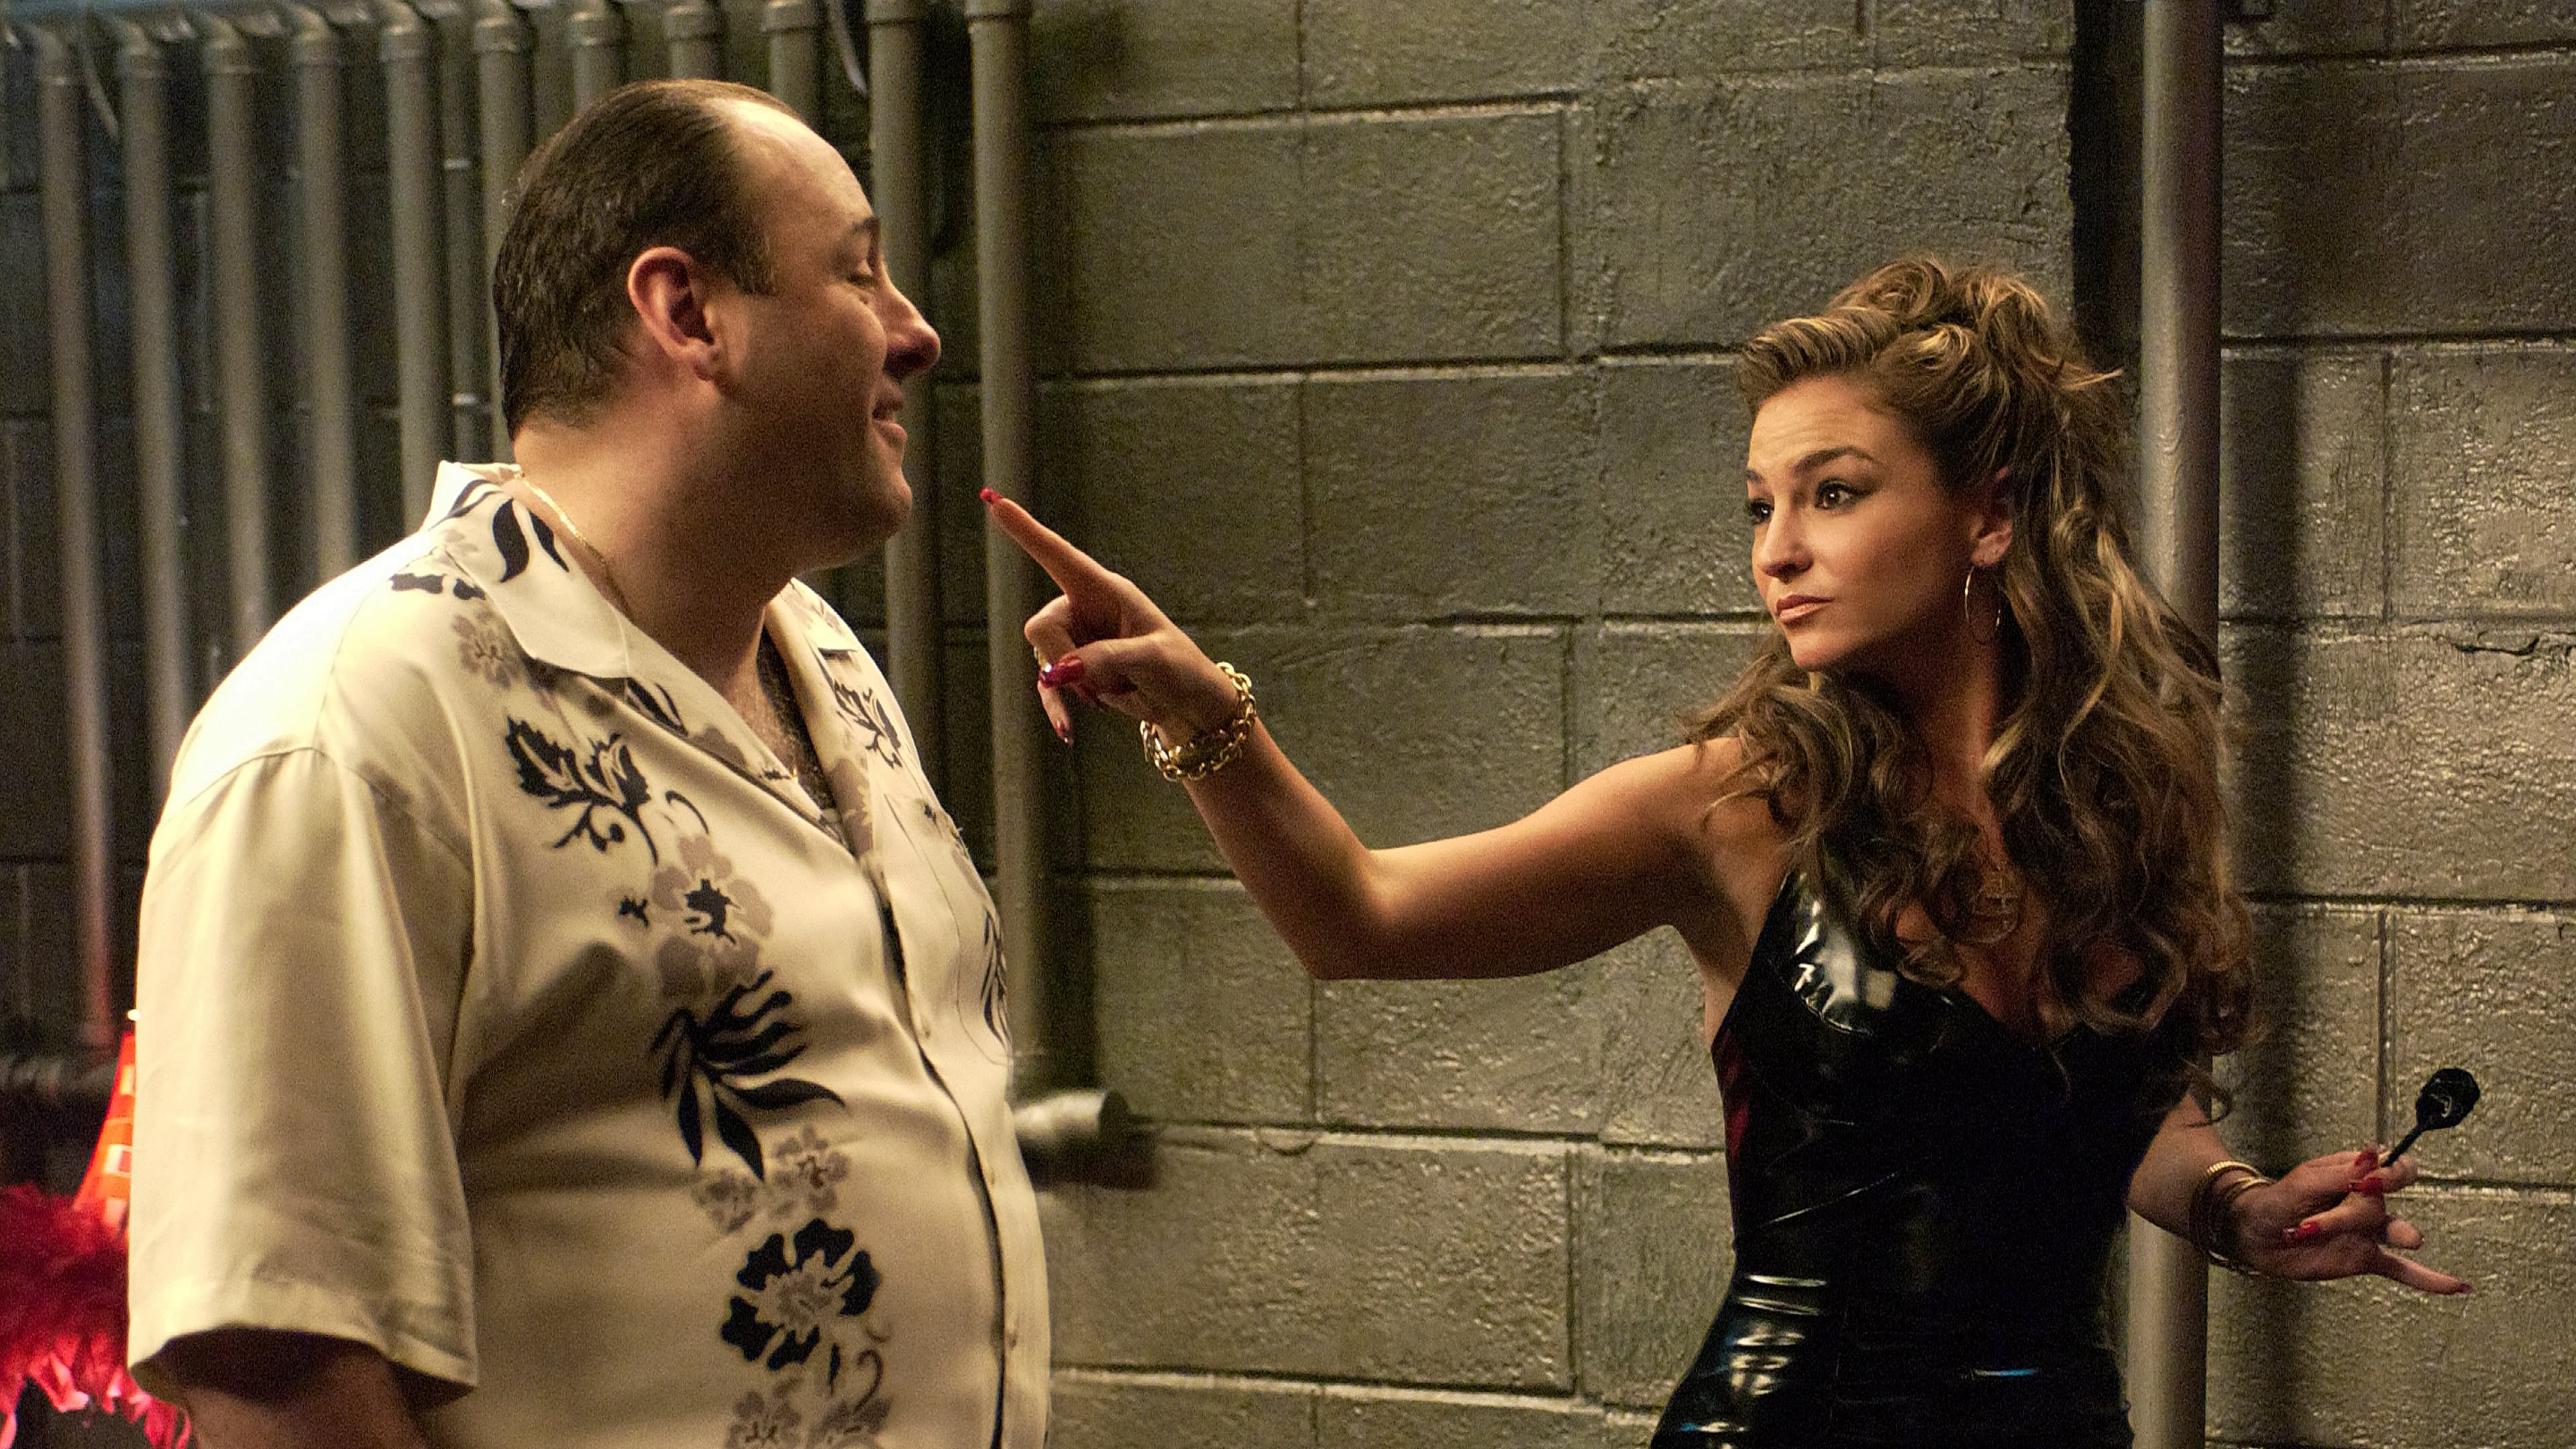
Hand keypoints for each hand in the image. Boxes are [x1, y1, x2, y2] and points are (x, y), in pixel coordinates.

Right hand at [980, 490, 1240, 744]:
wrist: (1188, 706)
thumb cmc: (1181, 670)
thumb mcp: (1151, 660)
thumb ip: (1106, 659)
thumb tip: (1057, 673)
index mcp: (1106, 590)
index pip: (1057, 555)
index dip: (1025, 530)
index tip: (993, 501)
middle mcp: (1085, 609)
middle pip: (1041, 626)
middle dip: (1063, 659)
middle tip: (1101, 684)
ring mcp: (1077, 641)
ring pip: (1044, 661)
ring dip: (1074, 687)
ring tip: (1114, 695)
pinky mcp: (1075, 671)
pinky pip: (1048, 688)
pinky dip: (1058, 708)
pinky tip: (1068, 732)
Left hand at [2230, 1146, 2469, 1295]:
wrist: (2256, 1236)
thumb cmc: (2278, 1201)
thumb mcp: (2304, 1182)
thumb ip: (2342, 1173)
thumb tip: (2375, 1153)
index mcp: (2356, 1175)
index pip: (2393, 1168)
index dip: (2391, 1173)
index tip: (2370, 1181)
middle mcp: (2369, 1202)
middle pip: (2381, 1204)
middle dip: (2348, 1215)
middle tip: (2313, 1225)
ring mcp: (2370, 1232)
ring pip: (2390, 1231)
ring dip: (2392, 1234)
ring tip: (2407, 1238)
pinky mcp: (2365, 1258)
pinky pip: (2402, 1270)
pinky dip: (2429, 1279)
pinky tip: (2457, 1286)